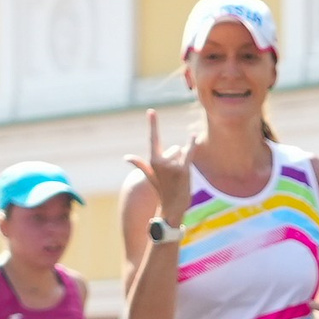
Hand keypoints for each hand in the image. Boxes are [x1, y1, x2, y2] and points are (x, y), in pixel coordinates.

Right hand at [125, 108, 192, 224]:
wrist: (173, 208)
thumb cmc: (162, 191)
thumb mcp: (150, 177)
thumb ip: (140, 165)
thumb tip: (126, 157)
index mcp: (153, 161)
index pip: (153, 139)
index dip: (153, 124)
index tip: (151, 111)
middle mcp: (161, 162)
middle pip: (176, 150)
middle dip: (178, 160)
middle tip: (174, 177)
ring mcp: (172, 166)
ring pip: (184, 155)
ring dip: (185, 164)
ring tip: (180, 179)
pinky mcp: (183, 170)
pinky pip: (189, 153)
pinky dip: (192, 144)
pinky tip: (193, 136)